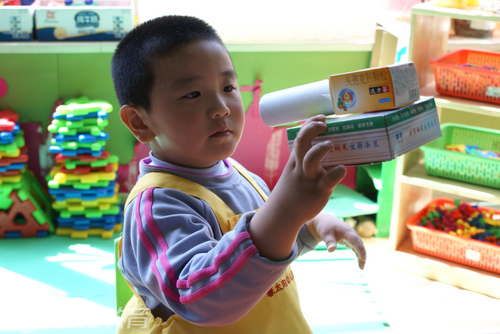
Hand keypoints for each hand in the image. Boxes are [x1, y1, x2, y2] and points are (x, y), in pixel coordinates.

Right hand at [249, 115, 346, 260]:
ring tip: (330, 143)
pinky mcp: (319, 191)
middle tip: (324, 123)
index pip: (300, 136)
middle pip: (302, 143)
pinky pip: (328, 180)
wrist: (284, 213)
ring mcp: (309, 179)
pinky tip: (342, 168)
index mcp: (296, 160)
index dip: (310, 123)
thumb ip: (306, 159)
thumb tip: (327, 147)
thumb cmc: (294, 190)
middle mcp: (301, 167)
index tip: (321, 116)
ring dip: (320, 149)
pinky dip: (337, 173)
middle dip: (311, 129)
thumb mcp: (294, 171)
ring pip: (311, 161)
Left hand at [307, 212, 366, 269]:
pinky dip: (358, 254)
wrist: (323, 221)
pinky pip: (356, 247)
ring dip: (361, 255)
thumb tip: (331, 250)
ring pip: (359, 246)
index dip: (360, 249)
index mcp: (347, 231)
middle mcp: (351, 233)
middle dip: (362, 254)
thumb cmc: (324, 228)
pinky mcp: (349, 240)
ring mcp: (351, 236)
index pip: (355, 240)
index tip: (364, 258)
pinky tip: (359, 262)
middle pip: (359, 244)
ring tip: (361, 267)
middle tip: (362, 267)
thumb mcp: (325, 234)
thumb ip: (329, 242)